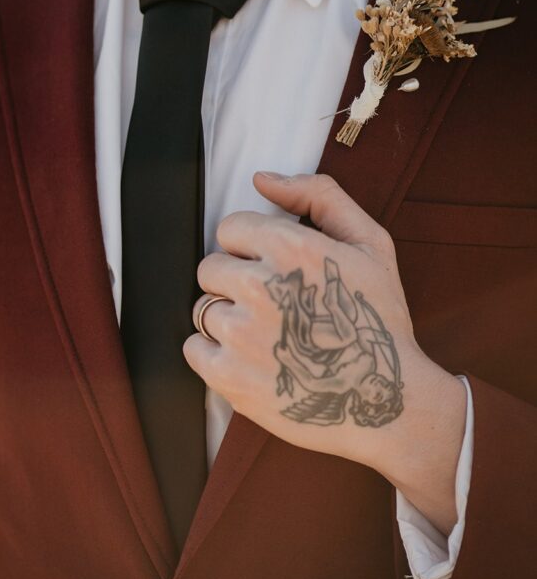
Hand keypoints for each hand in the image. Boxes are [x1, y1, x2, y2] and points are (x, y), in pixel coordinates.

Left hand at [184, 172, 465, 533]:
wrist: (386, 399)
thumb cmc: (377, 318)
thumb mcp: (370, 243)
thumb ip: (318, 195)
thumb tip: (261, 179)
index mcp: (292, 248)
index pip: (230, 229)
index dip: (251, 248)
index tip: (274, 270)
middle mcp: (261, 288)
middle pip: (210, 267)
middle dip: (236, 281)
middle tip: (273, 305)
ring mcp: (241, 335)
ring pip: (203, 307)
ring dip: (228, 318)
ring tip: (268, 335)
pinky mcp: (229, 377)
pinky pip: (192, 347)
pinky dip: (213, 353)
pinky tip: (250, 357)